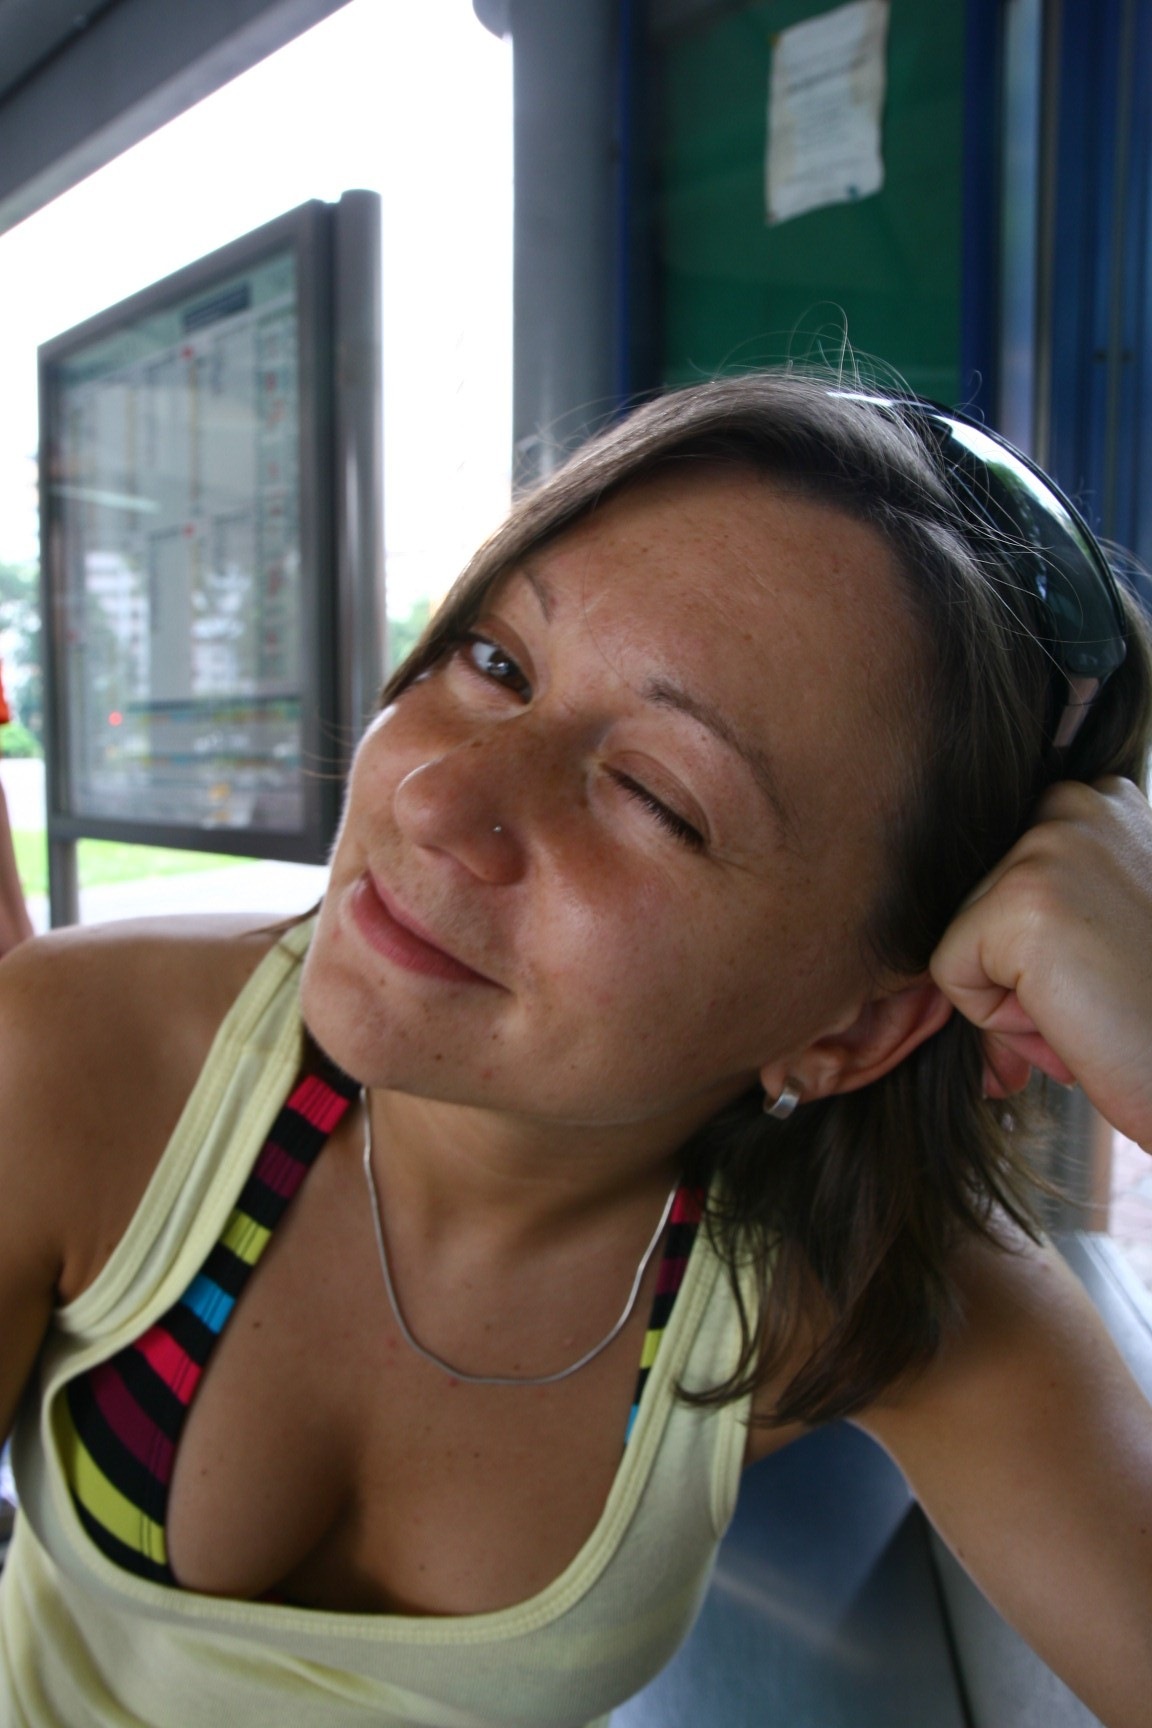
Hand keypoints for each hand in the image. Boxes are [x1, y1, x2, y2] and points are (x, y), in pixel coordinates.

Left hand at [930, 778, 1151, 1151]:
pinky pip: (951, 973)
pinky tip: (1075, 1019)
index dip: (1036, 944)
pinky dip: (997, 1020)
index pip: (1002, 871)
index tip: (1102, 970)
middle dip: (1021, 970)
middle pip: (977, 901)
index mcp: (1104, 799)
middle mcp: (1078, 803)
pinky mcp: (1022, 901)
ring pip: (964, 937)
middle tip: (1103, 999)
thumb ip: (1044, 915)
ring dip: (1014, 997)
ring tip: (1096, 1008)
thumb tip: (953, 949)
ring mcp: (1049, 845)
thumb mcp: (1104, 934)